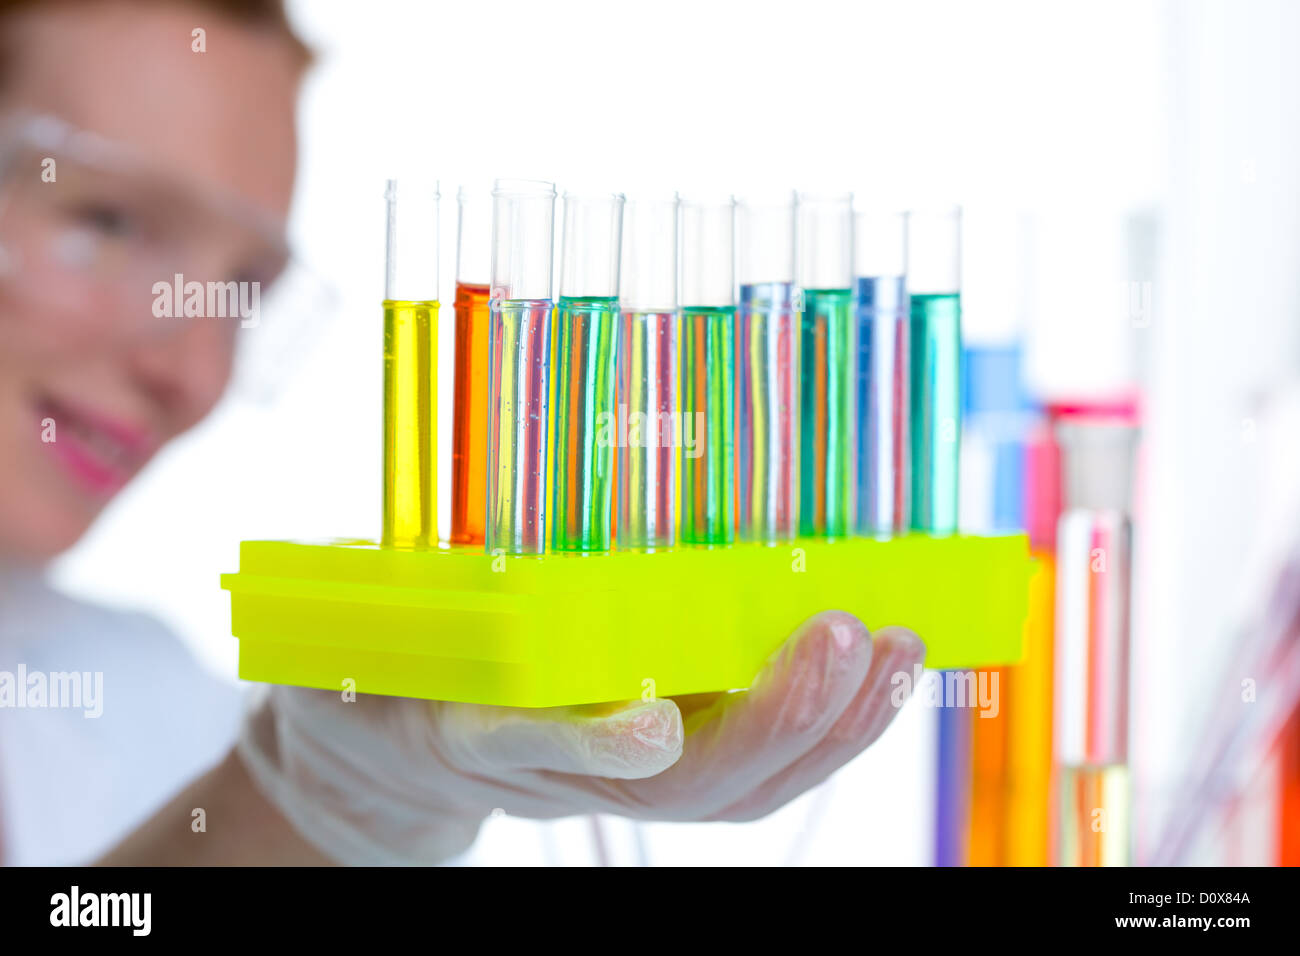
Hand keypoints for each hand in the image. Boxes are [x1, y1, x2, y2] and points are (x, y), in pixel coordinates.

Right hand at [237, 610, 925, 864]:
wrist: (398, 748)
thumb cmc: (381, 666)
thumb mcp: (353, 621)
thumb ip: (365, 594)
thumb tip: (359, 549)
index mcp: (465, 728)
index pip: (519, 743)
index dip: (588, 740)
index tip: (650, 726)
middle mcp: (558, 769)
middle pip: (677, 783)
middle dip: (771, 719)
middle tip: (844, 636)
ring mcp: (624, 773)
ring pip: (737, 787)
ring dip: (828, 724)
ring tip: (895, 649)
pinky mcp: (669, 759)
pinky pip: (756, 766)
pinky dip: (829, 722)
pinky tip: (882, 665)